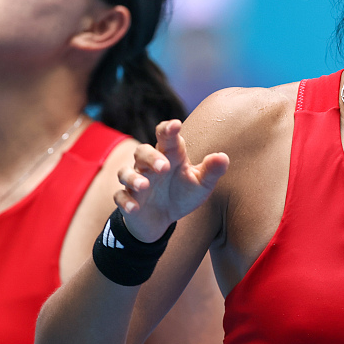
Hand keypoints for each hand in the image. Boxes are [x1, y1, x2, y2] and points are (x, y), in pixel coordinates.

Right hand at [115, 120, 228, 241]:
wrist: (163, 219)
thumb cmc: (183, 194)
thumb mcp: (201, 185)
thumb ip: (212, 171)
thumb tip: (223, 157)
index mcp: (170, 156)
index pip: (166, 137)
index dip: (168, 129)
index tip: (175, 124)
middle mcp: (149, 165)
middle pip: (142, 151)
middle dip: (151, 157)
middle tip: (164, 167)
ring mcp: (136, 182)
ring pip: (125, 172)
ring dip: (133, 177)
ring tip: (144, 185)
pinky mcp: (128, 199)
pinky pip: (120, 197)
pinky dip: (126, 201)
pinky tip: (134, 208)